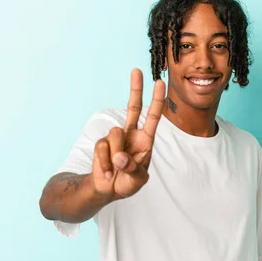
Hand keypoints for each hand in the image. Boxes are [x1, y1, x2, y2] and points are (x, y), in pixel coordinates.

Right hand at [91, 68, 165, 199]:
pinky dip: (104, 163)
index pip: (153, 117)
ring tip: (116, 169)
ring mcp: (115, 138)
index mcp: (145, 140)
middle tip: (137, 70)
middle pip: (133, 107)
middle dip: (136, 89)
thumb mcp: (138, 180)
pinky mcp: (101, 144)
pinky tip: (107, 173)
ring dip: (116, 154)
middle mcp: (131, 135)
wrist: (107, 190)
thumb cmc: (127, 183)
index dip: (157, 100)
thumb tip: (120, 157)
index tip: (160, 83)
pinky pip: (102, 147)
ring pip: (115, 133)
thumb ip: (133, 169)